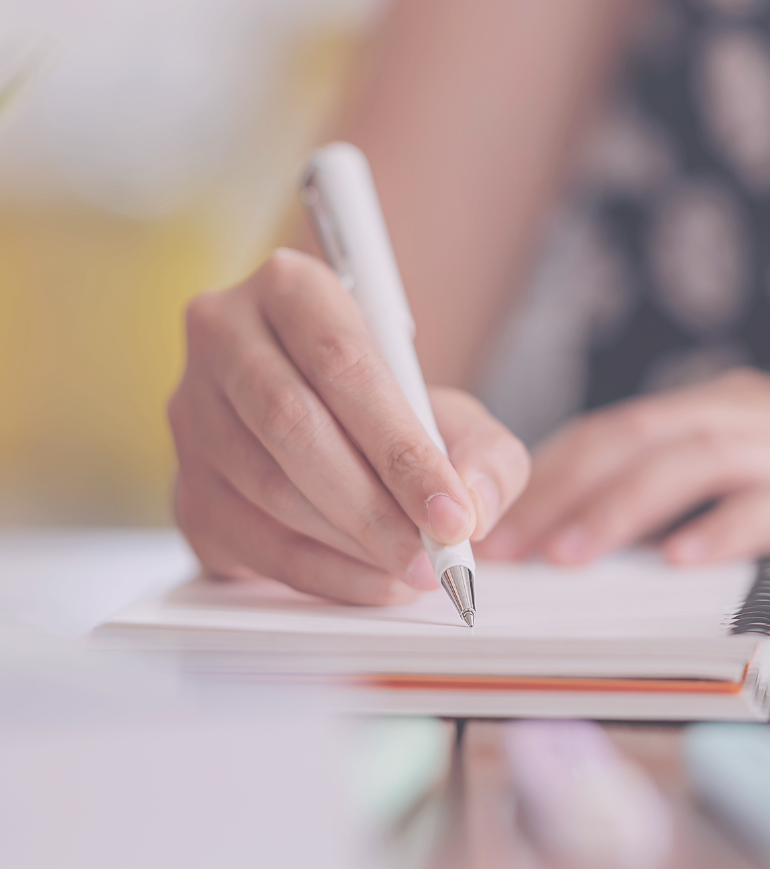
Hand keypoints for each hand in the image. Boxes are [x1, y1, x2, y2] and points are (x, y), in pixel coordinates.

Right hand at [168, 249, 529, 604]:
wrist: (332, 432)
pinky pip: (249, 540)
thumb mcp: (457, 416)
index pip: (343, 364)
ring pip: (267, 486)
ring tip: (412, 570)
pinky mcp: (185, 485)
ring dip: (348, 543)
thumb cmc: (394, 414)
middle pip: (292, 424)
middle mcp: (225, 336)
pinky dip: (319, 574)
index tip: (450, 513)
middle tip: (432, 556)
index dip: (400, 447)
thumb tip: (474, 505)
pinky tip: (370, 582)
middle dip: (373, 507)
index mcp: (291, 287)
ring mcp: (191, 412)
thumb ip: (486, 455)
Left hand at [478, 369, 769, 604]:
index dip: (553, 471)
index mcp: (725, 407)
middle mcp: (754, 414)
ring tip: (571, 557)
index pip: (618, 427)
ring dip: (622, 508)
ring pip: (691, 462)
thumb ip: (690, 490)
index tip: (503, 518)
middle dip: (565, 490)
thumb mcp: (757, 477)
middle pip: (639, 436)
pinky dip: (721, 530)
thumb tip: (597, 532)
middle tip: (510, 544)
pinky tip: (681, 563)